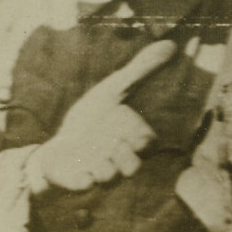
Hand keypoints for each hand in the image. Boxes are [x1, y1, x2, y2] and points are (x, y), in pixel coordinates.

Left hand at [31, 39, 177, 190]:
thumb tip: (172, 44)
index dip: (140, 135)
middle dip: (125, 155)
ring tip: (96, 157)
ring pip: (110, 180)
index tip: (125, 121)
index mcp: (130, 141)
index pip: (147, 142)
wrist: (59, 143)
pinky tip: (83, 173)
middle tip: (112, 142)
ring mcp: (97, 172)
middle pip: (133, 166)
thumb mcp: (114, 89)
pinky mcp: (77, 180)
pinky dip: (85, 181)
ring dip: (106, 169)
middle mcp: (117, 160)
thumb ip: (141, 70)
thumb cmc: (92, 118)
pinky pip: (85, 187)